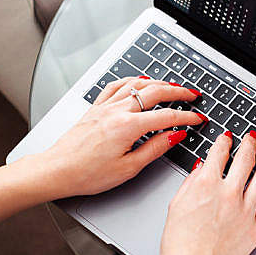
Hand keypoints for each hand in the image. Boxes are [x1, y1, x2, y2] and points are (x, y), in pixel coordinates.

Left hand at [35, 77, 205, 197]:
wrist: (57, 171)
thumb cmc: (87, 174)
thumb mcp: (128, 168)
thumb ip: (154, 149)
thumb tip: (174, 136)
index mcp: (127, 127)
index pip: (166, 116)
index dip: (186, 117)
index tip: (197, 118)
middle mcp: (116, 111)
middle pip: (154, 92)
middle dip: (177, 91)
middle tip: (192, 95)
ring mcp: (105, 107)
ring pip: (136, 85)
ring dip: (157, 82)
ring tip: (171, 85)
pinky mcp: (95, 108)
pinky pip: (115, 86)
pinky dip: (130, 81)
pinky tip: (137, 81)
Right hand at [157, 129, 255, 254]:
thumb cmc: (180, 246)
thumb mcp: (176, 206)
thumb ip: (191, 183)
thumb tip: (200, 168)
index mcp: (206, 184)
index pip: (219, 153)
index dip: (224, 141)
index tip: (227, 138)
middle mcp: (229, 194)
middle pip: (245, 159)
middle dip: (249, 143)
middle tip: (250, 138)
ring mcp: (246, 210)